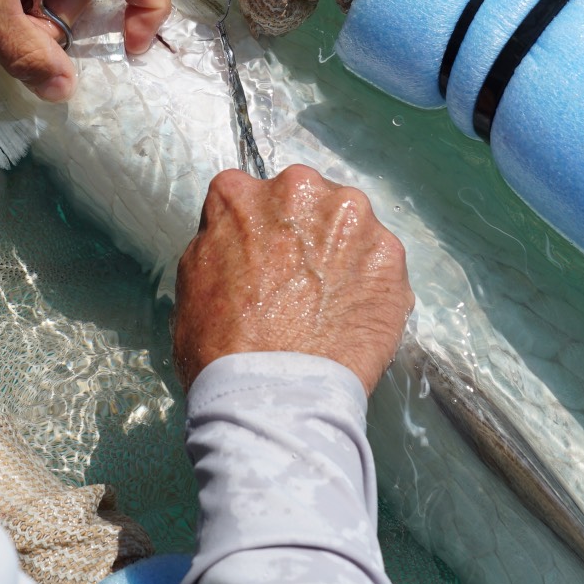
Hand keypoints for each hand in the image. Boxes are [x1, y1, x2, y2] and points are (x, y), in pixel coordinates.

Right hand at [173, 165, 413, 395]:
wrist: (277, 393)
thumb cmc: (222, 344)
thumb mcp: (192, 275)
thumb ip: (221, 235)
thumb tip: (241, 234)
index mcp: (242, 193)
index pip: (246, 196)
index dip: (253, 230)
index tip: (258, 258)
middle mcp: (301, 190)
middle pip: (304, 200)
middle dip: (301, 231)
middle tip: (294, 280)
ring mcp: (352, 220)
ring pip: (346, 226)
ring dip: (339, 251)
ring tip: (325, 300)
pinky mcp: (390, 255)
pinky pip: (377, 261)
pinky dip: (368, 281)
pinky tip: (350, 314)